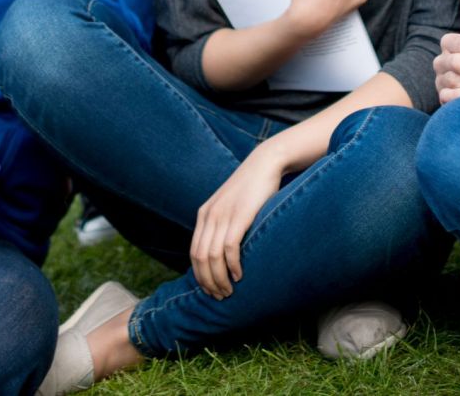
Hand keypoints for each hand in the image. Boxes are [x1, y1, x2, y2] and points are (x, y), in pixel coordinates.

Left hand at [191, 144, 284, 298]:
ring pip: (213, 257)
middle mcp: (210, 215)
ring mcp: (224, 215)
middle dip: (208, 282)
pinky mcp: (240, 216)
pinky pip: (229, 249)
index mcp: (205, 214)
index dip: (200, 275)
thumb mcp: (230, 206)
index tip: (210, 290)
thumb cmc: (252, 189)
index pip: (194, 253)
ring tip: (229, 290)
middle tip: (220, 296)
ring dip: (220, 279)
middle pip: (200, 258)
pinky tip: (240, 275)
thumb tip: (222, 253)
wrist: (265, 164)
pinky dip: (233, 266)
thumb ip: (222, 224)